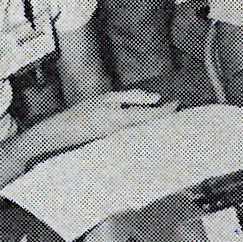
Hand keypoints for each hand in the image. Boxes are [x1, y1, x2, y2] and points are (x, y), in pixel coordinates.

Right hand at [44, 90, 178, 149]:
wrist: (65, 132)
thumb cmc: (84, 112)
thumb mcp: (108, 97)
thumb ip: (133, 97)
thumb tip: (155, 97)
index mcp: (122, 119)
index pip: (151, 116)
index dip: (167, 110)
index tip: (177, 103)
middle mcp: (124, 133)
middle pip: (153, 126)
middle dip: (166, 118)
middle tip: (176, 108)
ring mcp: (122, 141)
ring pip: (147, 131)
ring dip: (158, 123)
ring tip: (167, 114)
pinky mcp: (119, 144)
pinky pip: (138, 136)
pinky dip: (147, 128)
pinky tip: (150, 123)